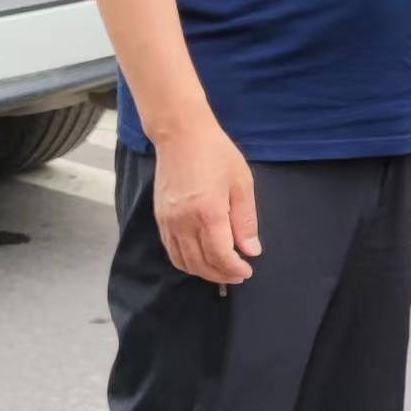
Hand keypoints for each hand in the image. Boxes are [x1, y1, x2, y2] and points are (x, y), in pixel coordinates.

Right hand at [152, 125, 260, 285]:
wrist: (181, 135)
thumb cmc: (216, 154)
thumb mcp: (242, 184)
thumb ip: (246, 221)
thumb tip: (250, 250)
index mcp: (208, 213)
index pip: (220, 256)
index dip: (234, 269)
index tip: (247, 271)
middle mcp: (183, 222)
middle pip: (200, 264)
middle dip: (220, 275)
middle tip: (237, 274)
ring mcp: (168, 221)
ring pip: (183, 261)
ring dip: (202, 271)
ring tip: (220, 269)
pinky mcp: (160, 217)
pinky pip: (170, 249)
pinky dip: (185, 261)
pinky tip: (200, 258)